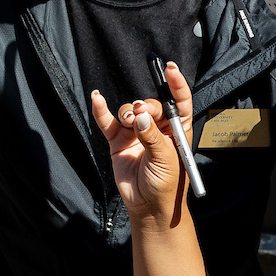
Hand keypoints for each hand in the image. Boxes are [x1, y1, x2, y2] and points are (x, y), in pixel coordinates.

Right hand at [90, 61, 193, 229]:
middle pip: (150, 105)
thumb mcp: (165, 159)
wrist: (148, 206)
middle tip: (140, 112)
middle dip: (145, 105)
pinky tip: (97, 98)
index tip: (170, 69)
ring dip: (127, 113)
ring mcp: (137, 134)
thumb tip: (140, 116)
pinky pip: (108, 123)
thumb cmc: (165, 184)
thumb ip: (152, 137)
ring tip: (128, 123)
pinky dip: (102, 111)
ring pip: (129, 112)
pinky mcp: (119, 142)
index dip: (176, 84)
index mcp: (177, 130)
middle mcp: (157, 128)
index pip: (179, 101)